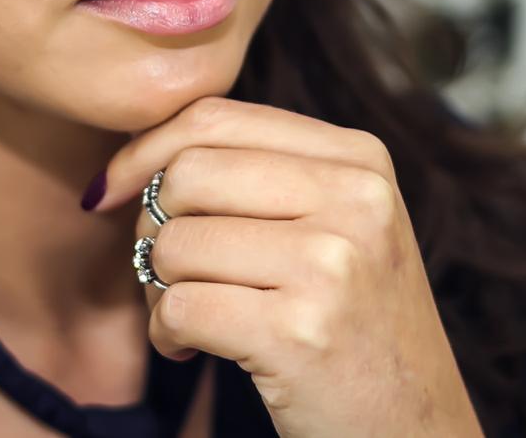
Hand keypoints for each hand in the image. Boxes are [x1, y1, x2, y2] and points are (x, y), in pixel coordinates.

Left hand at [86, 96, 484, 437]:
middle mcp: (355, 200)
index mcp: (360, 159)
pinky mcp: (300, 333)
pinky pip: (179, 308)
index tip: (111, 189)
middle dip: (151, 225)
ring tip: (191, 317)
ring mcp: (332, 265)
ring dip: (157, 289)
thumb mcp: (340, 225)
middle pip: (187, 173)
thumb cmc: (355, 324)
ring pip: (175, 242)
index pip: (216, 118)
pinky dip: (166, 333)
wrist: (413, 429)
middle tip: (167, 271)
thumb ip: (262, 173)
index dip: (145, 149)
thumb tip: (136, 155)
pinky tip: (192, 349)